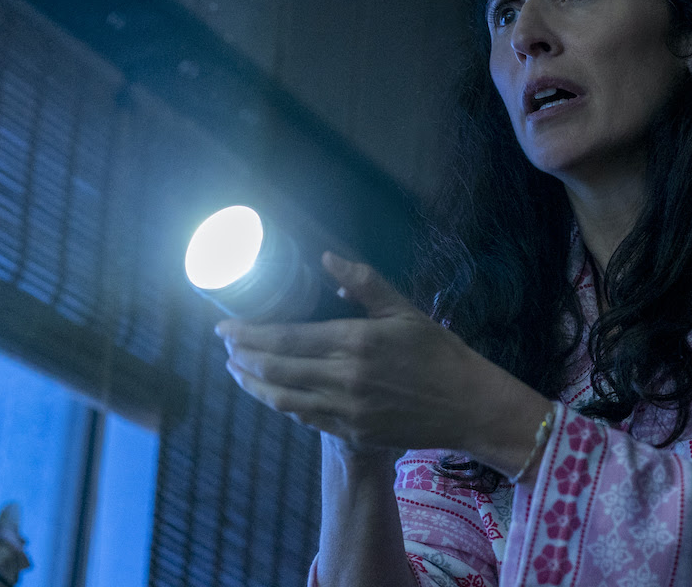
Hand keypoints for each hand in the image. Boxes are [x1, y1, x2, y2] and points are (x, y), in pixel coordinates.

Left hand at [216, 252, 537, 461]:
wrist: (468, 405)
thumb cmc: (439, 353)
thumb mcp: (405, 310)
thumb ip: (364, 284)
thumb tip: (327, 259)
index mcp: (355, 341)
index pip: (285, 338)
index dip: (247, 334)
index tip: (224, 327)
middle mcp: (343, 378)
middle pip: (275, 369)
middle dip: (241, 357)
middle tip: (225, 345)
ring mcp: (345, 410)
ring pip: (282, 399)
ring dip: (253, 384)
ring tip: (237, 370)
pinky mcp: (352, 432)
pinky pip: (304, 418)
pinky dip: (280, 404)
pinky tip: (272, 392)